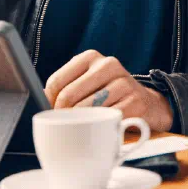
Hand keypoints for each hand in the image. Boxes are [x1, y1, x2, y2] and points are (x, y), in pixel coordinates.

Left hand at [43, 50, 173, 132]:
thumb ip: (66, 89)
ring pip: (86, 110)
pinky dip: (100, 130)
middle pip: (68, 96)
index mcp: (90, 57)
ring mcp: (123, 83)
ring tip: (82, 130)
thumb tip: (38, 105)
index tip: (51, 115)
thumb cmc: (108, 95)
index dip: (48, 103)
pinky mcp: (135, 102)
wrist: (148, 104)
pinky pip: (106, 121)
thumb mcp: (87, 83)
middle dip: (62, 116)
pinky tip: (101, 131)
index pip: (56, 82)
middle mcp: (108, 65)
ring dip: (80, 126)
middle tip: (64, 128)